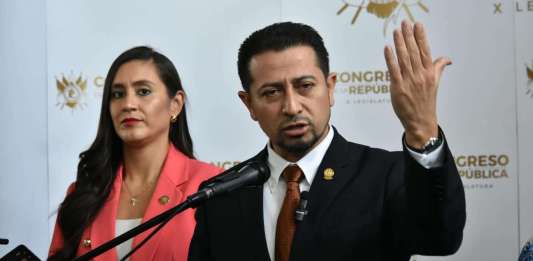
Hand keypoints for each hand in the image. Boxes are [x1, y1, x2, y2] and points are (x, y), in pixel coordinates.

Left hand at [384, 21, 449, 148]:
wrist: (420, 121)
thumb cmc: (426, 102)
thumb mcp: (435, 83)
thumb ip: (438, 68)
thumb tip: (447, 59)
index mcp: (430, 73)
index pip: (425, 51)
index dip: (421, 37)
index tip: (417, 25)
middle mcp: (420, 75)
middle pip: (413, 52)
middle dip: (409, 36)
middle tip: (404, 23)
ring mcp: (409, 81)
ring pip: (404, 58)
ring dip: (399, 43)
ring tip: (396, 31)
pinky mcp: (398, 87)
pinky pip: (394, 70)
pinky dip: (390, 58)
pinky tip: (388, 48)